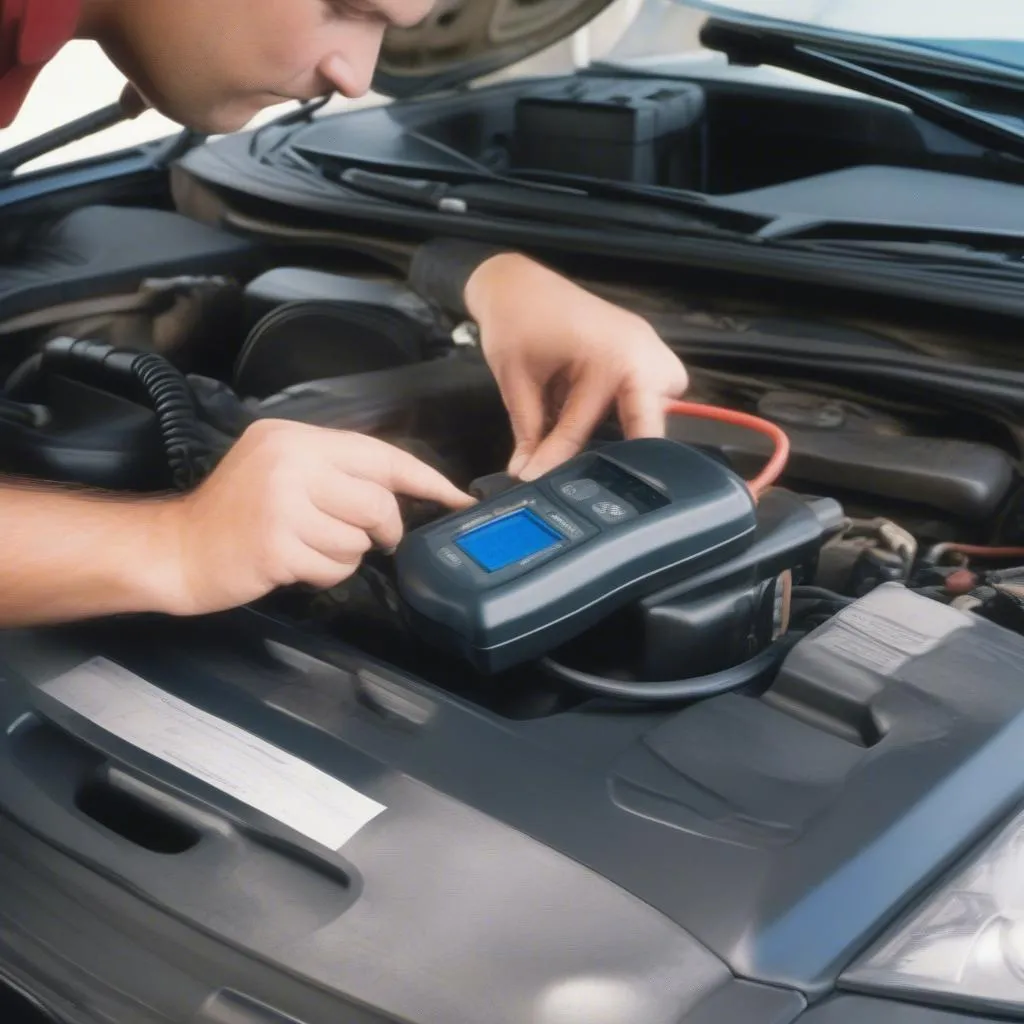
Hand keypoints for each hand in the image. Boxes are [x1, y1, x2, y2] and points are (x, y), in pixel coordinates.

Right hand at [152, 420, 473, 615]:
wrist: (176, 548)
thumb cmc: (235, 513)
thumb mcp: (279, 468)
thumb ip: (333, 470)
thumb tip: (400, 490)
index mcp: (296, 438)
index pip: (379, 454)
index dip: (425, 478)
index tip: (458, 497)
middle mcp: (291, 461)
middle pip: (378, 500)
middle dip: (380, 527)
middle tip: (359, 536)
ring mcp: (282, 503)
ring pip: (360, 537)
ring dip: (344, 553)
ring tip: (308, 546)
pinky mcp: (278, 545)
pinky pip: (336, 566)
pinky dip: (325, 573)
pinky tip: (295, 565)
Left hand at [465, 253, 688, 480]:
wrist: (514, 282)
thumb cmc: (514, 321)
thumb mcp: (517, 383)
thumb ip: (530, 433)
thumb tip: (528, 474)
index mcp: (610, 356)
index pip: (586, 427)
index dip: (558, 460)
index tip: (537, 480)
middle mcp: (640, 351)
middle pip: (653, 420)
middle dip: (634, 452)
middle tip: (604, 479)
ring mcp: (646, 346)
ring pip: (662, 403)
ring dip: (638, 426)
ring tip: (604, 449)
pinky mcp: (641, 346)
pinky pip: (652, 387)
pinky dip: (635, 407)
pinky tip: (607, 422)